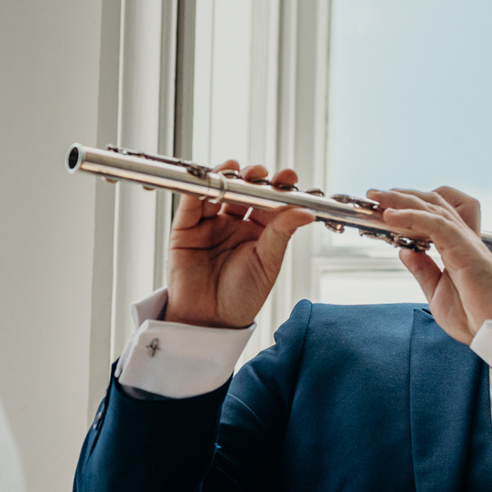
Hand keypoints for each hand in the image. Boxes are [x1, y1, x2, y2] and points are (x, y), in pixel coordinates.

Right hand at [166, 161, 314, 328]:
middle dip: (253, 178)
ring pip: (219, 191)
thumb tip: (306, 211)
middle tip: (260, 175)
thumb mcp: (267, 262)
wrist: (209, 320)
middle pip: (245, 191)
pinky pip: (191, 202)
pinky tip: (211, 180)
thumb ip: (282, 232)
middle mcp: (236, 224)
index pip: (271, 202)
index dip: (279, 187)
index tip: (288, 176)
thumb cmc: (241, 298)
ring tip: (236, 171)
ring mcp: (211, 223)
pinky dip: (199, 187)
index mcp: (260, 232)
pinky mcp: (186, 227)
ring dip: (227, 176)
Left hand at [366, 187, 491, 343]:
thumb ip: (423, 270)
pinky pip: (436, 224)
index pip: (432, 216)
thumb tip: (405, 251)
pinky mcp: (465, 249)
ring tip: (377, 197)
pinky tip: (391, 216)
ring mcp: (465, 242)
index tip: (383, 207)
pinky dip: (412, 216)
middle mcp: (462, 240)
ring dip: (402, 200)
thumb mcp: (437, 292)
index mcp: (456, 249)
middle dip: (402, 196)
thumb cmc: (477, 316)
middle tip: (374, 194)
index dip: (408, 207)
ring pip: (432, 208)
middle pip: (431, 204)